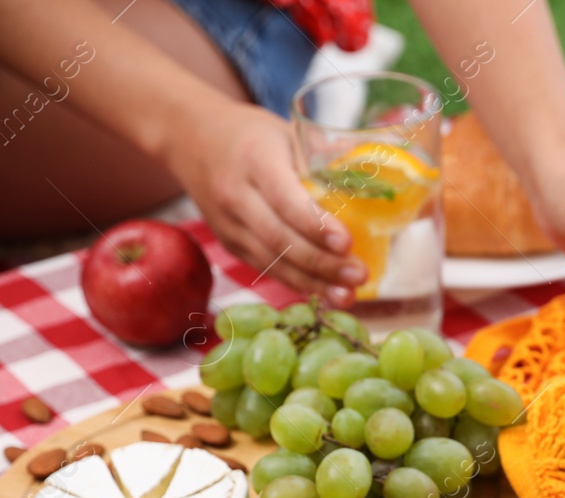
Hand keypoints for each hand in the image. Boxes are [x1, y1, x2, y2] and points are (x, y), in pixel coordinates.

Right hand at [166, 101, 365, 303]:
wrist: (187, 138)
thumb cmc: (250, 134)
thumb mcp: (286, 133)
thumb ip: (321, 161)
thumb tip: (375, 186)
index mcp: (255, 160)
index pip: (286, 199)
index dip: (316, 225)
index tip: (347, 243)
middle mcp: (236, 194)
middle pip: (280, 238)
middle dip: (322, 263)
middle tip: (359, 275)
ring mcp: (228, 223)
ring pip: (272, 261)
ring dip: (312, 283)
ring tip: (348, 296)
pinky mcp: (229, 243)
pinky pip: (266, 268)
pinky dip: (297, 283)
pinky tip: (325, 294)